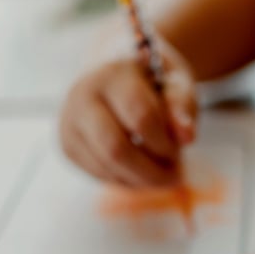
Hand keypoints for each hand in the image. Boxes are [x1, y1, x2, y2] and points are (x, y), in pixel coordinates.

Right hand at [59, 37, 197, 186]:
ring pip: (108, 167)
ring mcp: (70, 123)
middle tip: (176, 174)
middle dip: (152, 171)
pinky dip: (127, 180)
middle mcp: (82, 96)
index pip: (141, 117)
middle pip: (116, 149)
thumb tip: (186, 137)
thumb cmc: (152, 79)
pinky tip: (141, 170)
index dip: (165, 142)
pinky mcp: (67, 146)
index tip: (181, 147)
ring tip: (162, 171)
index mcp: (113, 73)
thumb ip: (183, 105)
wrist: (114, 73)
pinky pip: (100, 175)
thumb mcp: (176, 81)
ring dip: (142, 179)